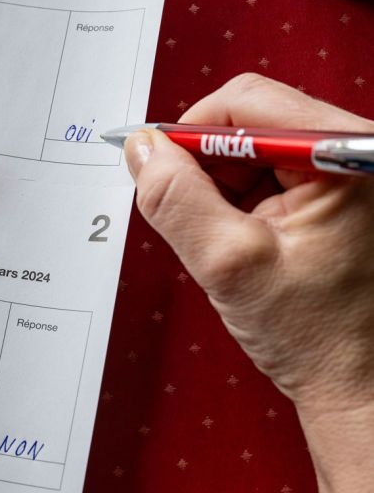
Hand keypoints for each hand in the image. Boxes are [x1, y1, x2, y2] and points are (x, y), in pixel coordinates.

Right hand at [125, 73, 373, 492]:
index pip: (245, 103)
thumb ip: (176, 199)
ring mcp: (347, 176)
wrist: (361, 390)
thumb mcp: (229, 264)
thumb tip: (141, 149)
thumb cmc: (319, 337)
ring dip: (221, 189)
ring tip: (227, 242)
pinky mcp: (337, 197)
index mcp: (344, 155)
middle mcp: (353, 154)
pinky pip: (270, 177)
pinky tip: (243, 243)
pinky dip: (241, 203)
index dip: (189, 133)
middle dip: (205, 167)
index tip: (156, 168)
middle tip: (194, 219)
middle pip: (250, 122)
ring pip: (254, 151)